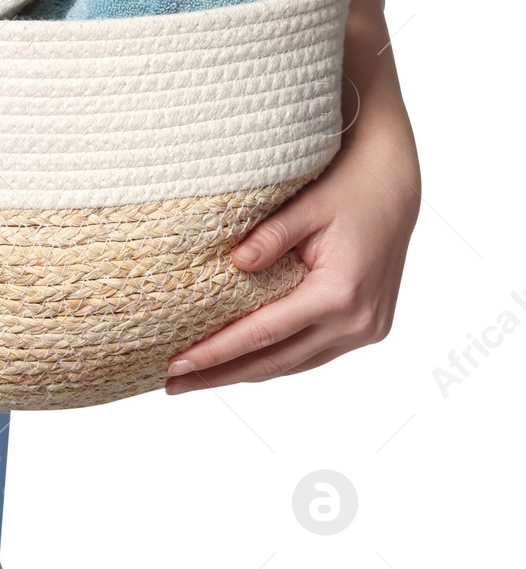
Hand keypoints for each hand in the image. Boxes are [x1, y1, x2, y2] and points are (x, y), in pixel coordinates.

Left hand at [165, 0, 420, 393]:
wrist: (395, 182)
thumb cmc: (347, 185)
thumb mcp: (306, 204)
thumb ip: (270, 236)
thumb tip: (232, 265)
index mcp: (341, 293)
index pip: (264, 333)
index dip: (218, 351)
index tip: (177, 364)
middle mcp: (358, 321)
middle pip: (277, 361)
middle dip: (222, 375)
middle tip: (172, 385)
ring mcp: (366, 328)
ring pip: (295, 364)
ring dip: (246, 373)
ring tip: (197, 380)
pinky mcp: (367, 326)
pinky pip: (311, 353)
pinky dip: (274, 360)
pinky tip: (240, 363)